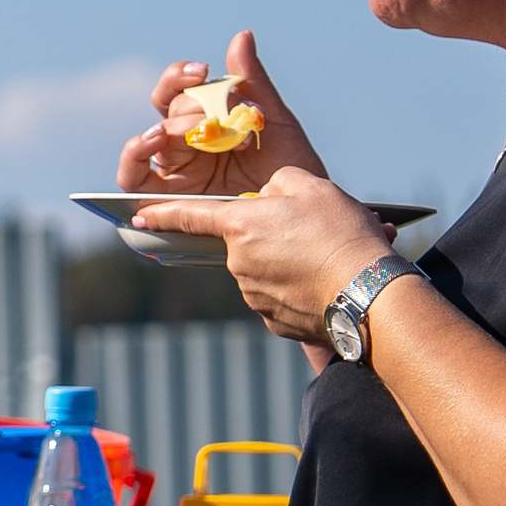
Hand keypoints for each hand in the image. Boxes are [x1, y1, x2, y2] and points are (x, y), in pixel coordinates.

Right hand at [115, 29, 325, 194]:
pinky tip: (154, 142)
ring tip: (179, 130)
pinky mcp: (164, 197)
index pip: (179, 89)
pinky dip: (134, 155)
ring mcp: (175, 170)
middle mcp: (187, 142)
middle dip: (189, 110)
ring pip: (146, 140)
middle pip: (167, 112)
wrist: (297, 214)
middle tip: (216, 120)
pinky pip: (133, 176)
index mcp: (208, 119)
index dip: (180, 76)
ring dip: (158, 130)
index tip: (200, 72)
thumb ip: (254, 81)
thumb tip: (242, 36)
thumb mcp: (274, 121)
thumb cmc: (290, 170)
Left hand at [133, 167, 389, 340]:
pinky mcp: (275, 321)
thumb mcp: (312, 187)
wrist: (368, 293)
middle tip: (314, 233)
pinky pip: (282, 296)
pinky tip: (329, 282)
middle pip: (247, 241)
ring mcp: (254, 296)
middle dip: (273, 236)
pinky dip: (300, 289)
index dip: (163, 213)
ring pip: (267, 269)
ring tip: (330, 257)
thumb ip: (280, 184)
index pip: (190, 216)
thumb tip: (270, 198)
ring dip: (291, 262)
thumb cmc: (340, 234)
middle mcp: (238, 263)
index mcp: (240, 226)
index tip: (137, 217)